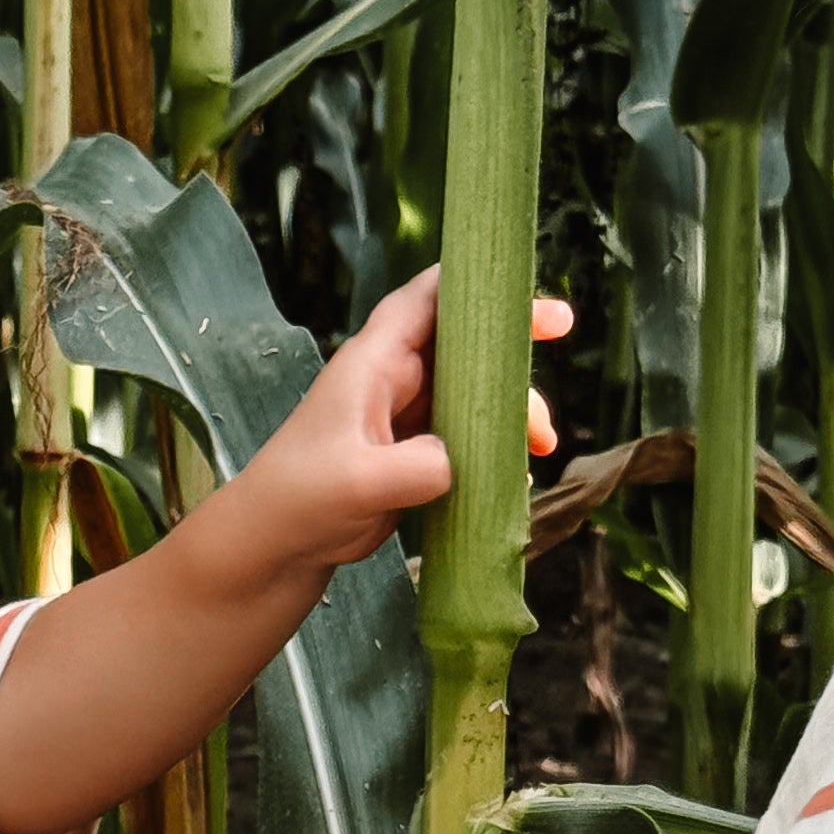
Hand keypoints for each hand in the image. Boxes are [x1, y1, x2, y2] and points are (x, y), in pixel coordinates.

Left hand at [226, 267, 570, 577]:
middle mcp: (391, 380)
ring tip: (542, 447)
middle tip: (560, 344)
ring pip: (473, 396)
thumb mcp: (359, 482)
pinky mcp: (413, 457)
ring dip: (511, 414)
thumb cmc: (299, 498)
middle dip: (512, 353)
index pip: (426, 299)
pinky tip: (518, 478)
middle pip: (463, 344)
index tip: (531, 297)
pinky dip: (496, 451)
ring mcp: (404, 419)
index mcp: (372, 362)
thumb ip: (418, 467)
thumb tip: (462, 461)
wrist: (274, 546)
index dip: (476, 286)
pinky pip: (466, 439)